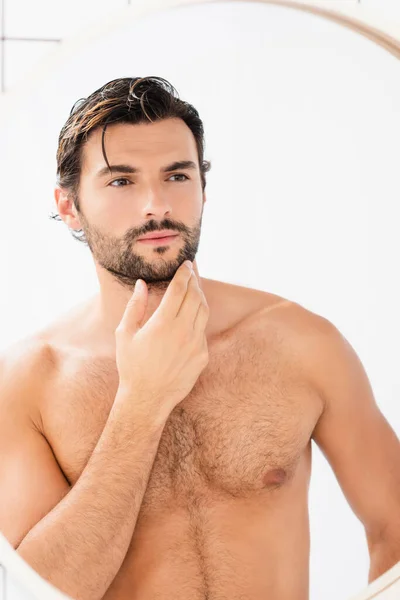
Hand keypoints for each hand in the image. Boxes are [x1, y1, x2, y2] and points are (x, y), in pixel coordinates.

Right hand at [115, 261, 209, 415]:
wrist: (148, 398)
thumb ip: (135, 306)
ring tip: (194, 288)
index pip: (179, 289)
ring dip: (200, 296)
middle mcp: (183, 331)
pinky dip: (198, 318)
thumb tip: (141, 284)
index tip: (185, 263)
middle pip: (196, 296)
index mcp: (162, 324)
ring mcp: (196, 344)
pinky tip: (191, 315)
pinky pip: (203, 330)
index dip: (184, 273)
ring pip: (204, 311)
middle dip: (194, 280)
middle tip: (191, 271)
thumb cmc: (132, 365)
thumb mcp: (125, 334)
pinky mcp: (202, 355)